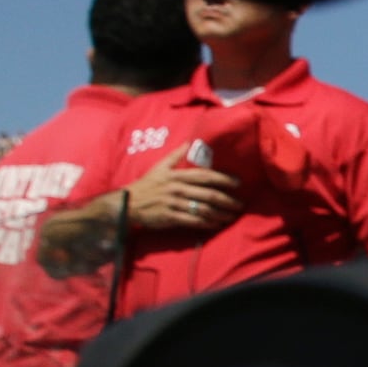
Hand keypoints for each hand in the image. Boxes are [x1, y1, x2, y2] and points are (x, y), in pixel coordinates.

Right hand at [123, 144, 240, 234]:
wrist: (127, 203)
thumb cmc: (147, 185)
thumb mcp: (159, 167)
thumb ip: (176, 155)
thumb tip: (190, 141)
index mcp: (176, 175)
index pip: (205, 175)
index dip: (224, 179)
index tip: (238, 182)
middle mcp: (176, 188)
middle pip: (208, 194)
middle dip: (228, 200)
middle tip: (240, 204)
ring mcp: (173, 203)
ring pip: (204, 209)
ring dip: (221, 214)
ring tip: (232, 216)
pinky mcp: (170, 217)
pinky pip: (193, 221)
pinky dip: (208, 223)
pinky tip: (217, 224)